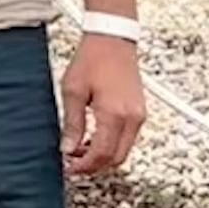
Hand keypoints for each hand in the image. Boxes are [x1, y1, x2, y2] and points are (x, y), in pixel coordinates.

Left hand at [62, 33, 145, 178]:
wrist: (112, 40)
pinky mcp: (140, 111)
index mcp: (114, 114)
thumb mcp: (72, 91)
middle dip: (95, 166)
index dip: (85, 166)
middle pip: (117, 158)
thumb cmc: (92, 60)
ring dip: (103, 156)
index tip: (70, 168)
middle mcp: (132, 118)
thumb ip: (71, 123)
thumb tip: (68, 148)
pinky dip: (112, 144)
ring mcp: (139, 115)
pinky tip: (93, 139)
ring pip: (124, 150)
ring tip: (79, 150)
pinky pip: (128, 138)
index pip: (102, 154)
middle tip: (73, 163)